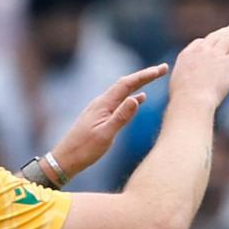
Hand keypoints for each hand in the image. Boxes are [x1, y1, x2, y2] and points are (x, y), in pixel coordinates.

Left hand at [51, 63, 169, 175]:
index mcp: (103, 104)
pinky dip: (131, 97)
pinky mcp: (100, 117)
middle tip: (163, 69)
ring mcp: (100, 109)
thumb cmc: (84, 149)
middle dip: (145, 76)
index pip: (127, 84)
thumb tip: (137, 98)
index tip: (161, 69)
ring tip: (153, 78)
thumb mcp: (105, 135)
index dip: (145, 75)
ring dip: (139, 84)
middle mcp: (101, 103)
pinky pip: (119, 102)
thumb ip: (121, 117)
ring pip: (123, 92)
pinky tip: (139, 99)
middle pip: (126, 84)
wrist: (65, 159)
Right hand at [168, 23, 228, 108]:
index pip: (199, 43)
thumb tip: (187, 85)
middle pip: (215, 37)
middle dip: (224, 31)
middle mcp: (202, 51)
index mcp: (187, 55)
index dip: (207, 41)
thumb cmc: (183, 99)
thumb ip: (184, 79)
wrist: (192, 99)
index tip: (212, 40)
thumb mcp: (177, 84)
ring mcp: (216, 55)